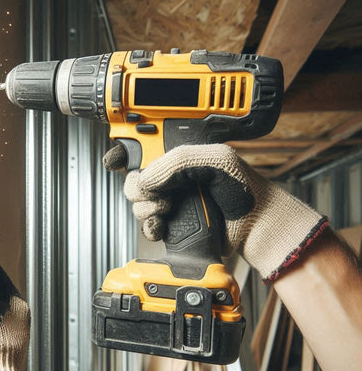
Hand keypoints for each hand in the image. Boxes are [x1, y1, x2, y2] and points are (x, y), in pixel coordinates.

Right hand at [104, 143, 327, 281]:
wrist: (254, 225)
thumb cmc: (244, 188)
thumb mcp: (215, 160)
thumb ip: (178, 162)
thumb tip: (145, 179)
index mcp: (179, 153)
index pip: (143, 144)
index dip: (124, 148)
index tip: (116, 158)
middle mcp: (172, 175)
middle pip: (133, 176)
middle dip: (137, 186)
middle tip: (155, 191)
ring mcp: (170, 199)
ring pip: (136, 202)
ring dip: (145, 207)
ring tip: (168, 208)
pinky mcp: (171, 222)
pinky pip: (146, 224)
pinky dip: (149, 226)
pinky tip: (162, 225)